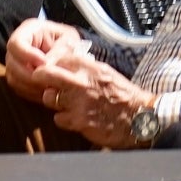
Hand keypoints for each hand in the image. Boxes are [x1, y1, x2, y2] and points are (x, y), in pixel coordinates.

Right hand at [5, 17, 86, 97]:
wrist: (68, 50)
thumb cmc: (68, 40)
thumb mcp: (68, 40)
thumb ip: (58, 50)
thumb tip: (46, 66)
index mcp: (27, 30)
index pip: (16, 43)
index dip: (27, 55)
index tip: (44, 63)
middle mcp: (16, 47)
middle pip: (12, 64)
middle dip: (30, 75)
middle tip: (48, 80)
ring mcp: (14, 63)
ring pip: (14, 79)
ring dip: (31, 86)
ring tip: (50, 87)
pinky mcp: (17, 78)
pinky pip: (19, 89)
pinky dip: (32, 93)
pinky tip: (47, 92)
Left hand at [29, 50, 153, 146]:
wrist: (140, 119)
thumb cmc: (124, 96)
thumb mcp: (107, 73)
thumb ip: (87, 68)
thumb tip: (68, 62)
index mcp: (91, 67)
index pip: (60, 59)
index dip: (53, 64)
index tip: (53, 69)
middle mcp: (82, 82)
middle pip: (46, 74)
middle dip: (41, 77)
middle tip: (41, 81)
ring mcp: (78, 102)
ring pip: (48, 98)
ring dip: (54, 101)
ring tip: (64, 103)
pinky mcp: (78, 121)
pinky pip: (58, 118)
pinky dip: (64, 119)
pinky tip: (74, 118)